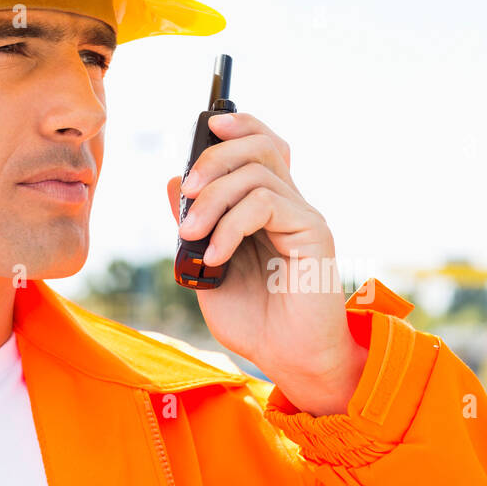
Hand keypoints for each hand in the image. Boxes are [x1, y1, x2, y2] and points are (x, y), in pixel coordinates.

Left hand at [166, 112, 366, 415]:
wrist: (290, 359)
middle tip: (186, 193)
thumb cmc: (255, 322)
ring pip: (258, 172)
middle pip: (260, 146)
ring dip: (213, 198)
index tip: (207, 125)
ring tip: (191, 235)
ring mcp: (303, 217)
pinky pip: (265, 204)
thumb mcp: (205, 269)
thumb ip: (193, 227)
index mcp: (268, 209)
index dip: (238, 126)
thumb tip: (173, 181)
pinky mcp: (313, 233)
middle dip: (213, 158)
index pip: (261, 145)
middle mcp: (290, 205)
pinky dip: (231, 225)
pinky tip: (215, 255)